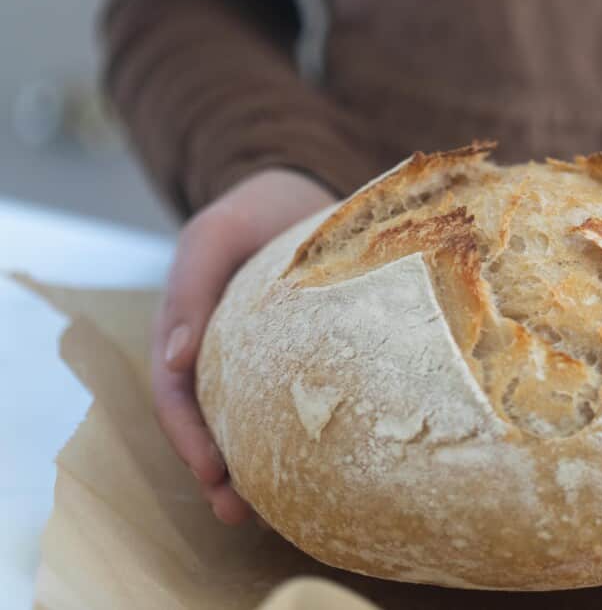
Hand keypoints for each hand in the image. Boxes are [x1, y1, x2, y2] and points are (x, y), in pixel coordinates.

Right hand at [152, 169, 335, 523]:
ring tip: (271, 514)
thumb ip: (191, 283)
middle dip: (217, 472)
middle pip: (207, 423)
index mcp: (187, 330)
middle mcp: (216, 354)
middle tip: (239, 513)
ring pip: (245, 423)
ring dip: (252, 469)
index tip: (211, 471)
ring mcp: (253, 361)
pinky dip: (291, 439)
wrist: (301, 199)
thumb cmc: (253, 213)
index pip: (176, 394)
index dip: (187, 436)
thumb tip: (173, 357)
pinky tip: (317, 469)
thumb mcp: (215, 234)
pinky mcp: (291, 363)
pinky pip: (286, 405)